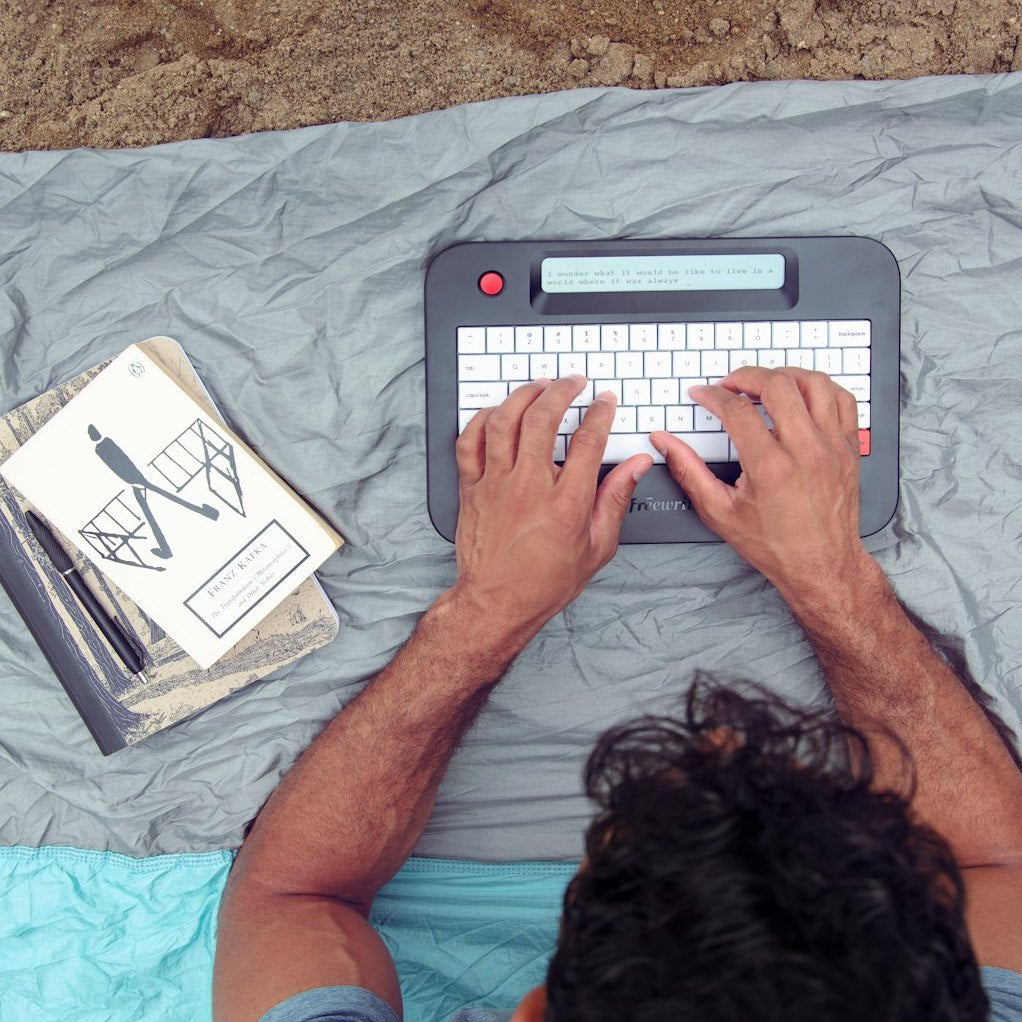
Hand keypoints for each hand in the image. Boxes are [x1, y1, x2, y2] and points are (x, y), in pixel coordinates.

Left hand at [451, 375, 652, 641]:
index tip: (604, 401)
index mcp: (566, 502)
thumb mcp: (597, 547)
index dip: (600, 413)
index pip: (588, 441)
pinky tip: (497, 412)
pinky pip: (469, 441)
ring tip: (539, 386)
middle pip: (544, 419)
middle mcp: (530, 487)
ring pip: (505, 421)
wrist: (497, 602)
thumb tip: (637, 466)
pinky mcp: (471, 489)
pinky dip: (482, 420)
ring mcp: (496, 485)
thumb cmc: (545, 581)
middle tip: (573, 382)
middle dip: (562, 391)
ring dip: (523, 396)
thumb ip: (617, 499)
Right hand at [650, 367, 867, 598]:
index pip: (737, 410)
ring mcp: (832, 446)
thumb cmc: (774, 544)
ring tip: (765, 383)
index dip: (713, 395)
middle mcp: (805, 451)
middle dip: (746, 376)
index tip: (703, 395)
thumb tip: (664, 443)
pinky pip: (841, 399)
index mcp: (770, 467)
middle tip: (730, 384)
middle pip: (777, 385)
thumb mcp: (719, 512)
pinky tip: (801, 394)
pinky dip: (819, 387)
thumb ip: (688, 471)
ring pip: (813, 383)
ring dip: (784, 375)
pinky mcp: (848, 448)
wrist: (821, 565)